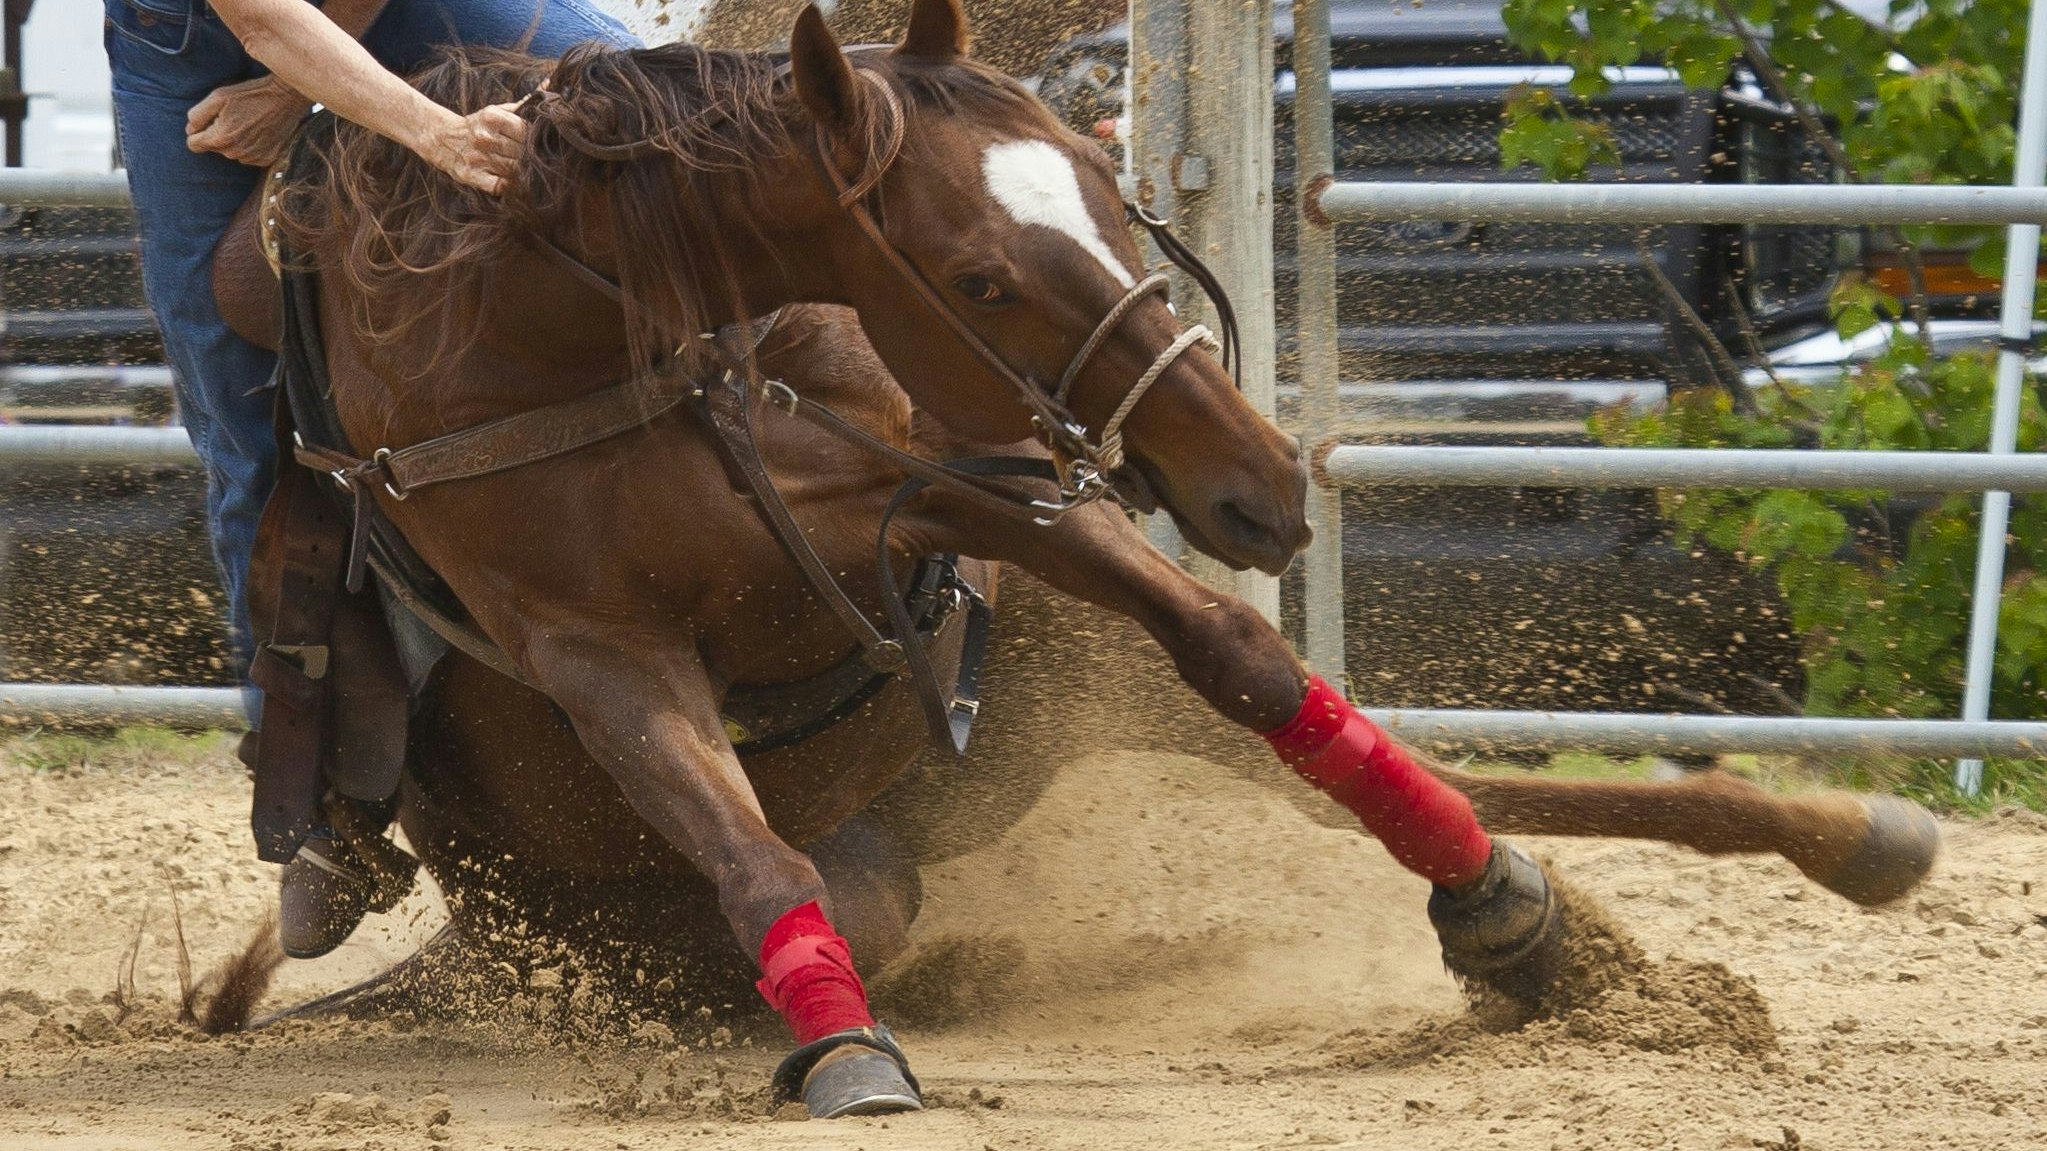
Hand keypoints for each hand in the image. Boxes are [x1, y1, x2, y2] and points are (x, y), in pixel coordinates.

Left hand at [186, 76, 309, 166]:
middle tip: (233, 117)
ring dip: (236, 140)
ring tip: (248, 122)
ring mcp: (252, 158)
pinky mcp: (267, 159)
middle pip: (214, 148)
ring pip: (232, 152)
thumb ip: (197, 115)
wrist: (285, 98)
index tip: (209, 121)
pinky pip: (249, 156)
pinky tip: (259, 131)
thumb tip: (190, 130)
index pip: (193, 145)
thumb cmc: (250, 94)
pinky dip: (251, 145)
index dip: (197, 132)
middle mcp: (235, 153)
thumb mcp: (217, 97)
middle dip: (218, 134)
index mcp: (220, 139)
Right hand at [412, 101, 527, 194]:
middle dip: (530, 157)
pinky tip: (512, 182)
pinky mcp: (471, 176)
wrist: (440, 138)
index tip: (536, 143)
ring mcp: (477, 158)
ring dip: (523, 172)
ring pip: (515, 170)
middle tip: (534, 160)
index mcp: (491, 118)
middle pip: (522, 152)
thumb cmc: (477, 125)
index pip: (526, 131)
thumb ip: (522, 106)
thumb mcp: (496, 110)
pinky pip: (500, 186)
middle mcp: (484, 137)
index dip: (534, 139)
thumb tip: (549, 86)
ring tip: (525, 171)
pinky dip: (510, 186)